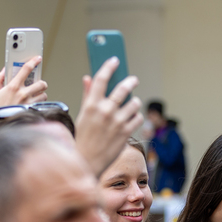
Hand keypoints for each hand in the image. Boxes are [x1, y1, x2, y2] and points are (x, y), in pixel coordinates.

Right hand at [0, 57, 47, 134]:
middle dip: (41, 83)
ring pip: (44, 94)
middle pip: (41, 83)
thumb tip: (4, 70)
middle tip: (37, 84)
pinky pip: (42, 104)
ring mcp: (29, 103)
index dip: (33, 61)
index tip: (38, 58)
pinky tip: (34, 104)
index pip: (26, 69)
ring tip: (35, 96)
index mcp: (13, 87)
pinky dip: (40, 103)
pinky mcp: (32, 111)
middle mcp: (23, 94)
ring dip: (41, 94)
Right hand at [74, 57, 143, 176]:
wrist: (88, 161)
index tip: (114, 60)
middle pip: (122, 88)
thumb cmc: (84, 138)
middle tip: (133, 80)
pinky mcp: (126, 132)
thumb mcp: (83, 115)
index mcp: (91, 105)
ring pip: (134, 103)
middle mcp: (105, 111)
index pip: (101, 79)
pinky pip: (138, 118)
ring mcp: (117, 122)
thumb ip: (87, 96)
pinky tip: (132, 118)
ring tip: (131, 105)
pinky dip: (137, 117)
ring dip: (134, 102)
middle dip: (130, 81)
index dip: (109, 66)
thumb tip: (87, 78)